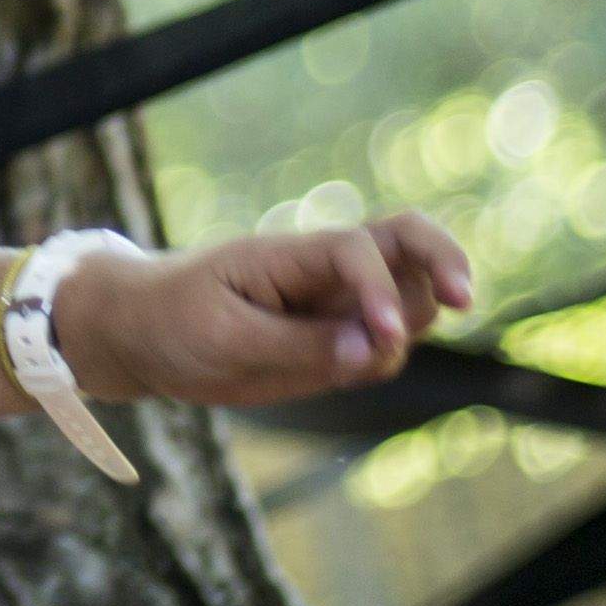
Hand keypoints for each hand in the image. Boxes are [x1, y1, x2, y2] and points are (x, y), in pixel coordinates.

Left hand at [74, 213, 474, 411]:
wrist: (139, 335)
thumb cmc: (172, 323)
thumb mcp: (225, 340)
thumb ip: (302, 345)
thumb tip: (377, 349)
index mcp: (290, 253)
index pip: (359, 253)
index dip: (379, 293)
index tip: (380, 339)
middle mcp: (324, 269)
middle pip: (407, 241)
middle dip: (445, 258)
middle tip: (466, 299)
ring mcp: (335, 301)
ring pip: (408, 295)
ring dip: (415, 318)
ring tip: (366, 357)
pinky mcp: (335, 336)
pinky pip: (384, 339)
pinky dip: (391, 349)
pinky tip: (359, 364)